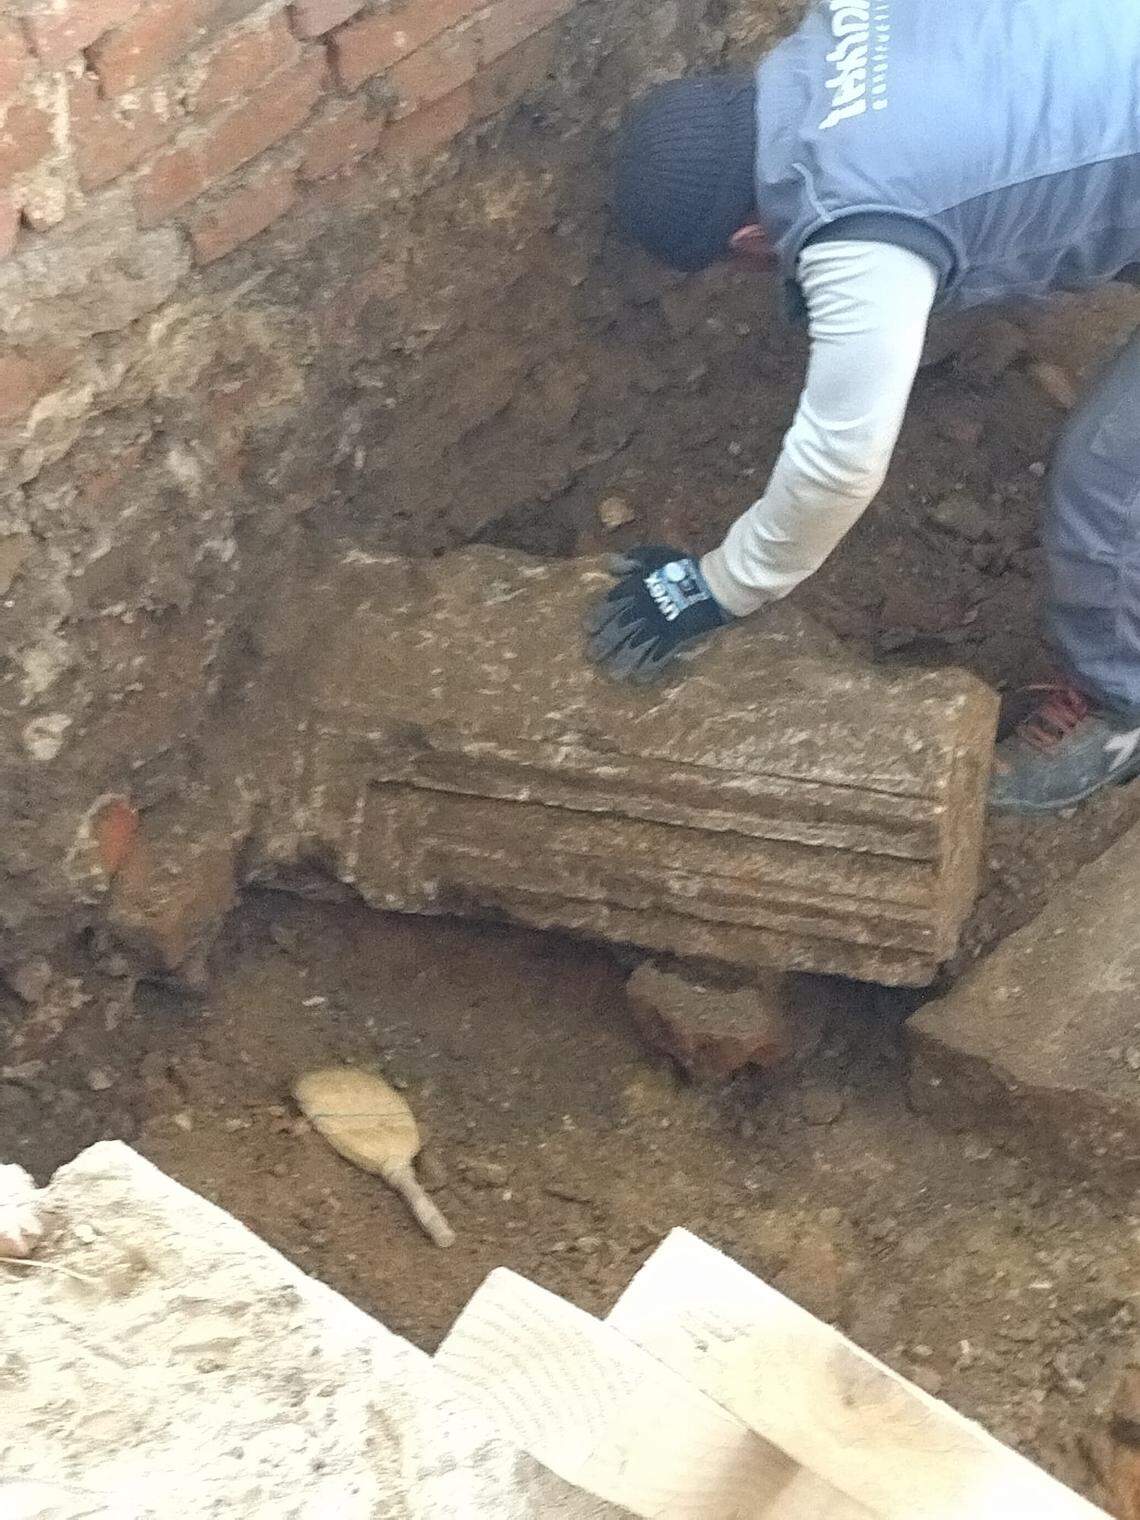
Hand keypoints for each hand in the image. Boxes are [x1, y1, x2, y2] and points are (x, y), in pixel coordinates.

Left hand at [584, 544, 730, 683]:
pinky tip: (641, 679)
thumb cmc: (680, 568)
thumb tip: (608, 564)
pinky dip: (649, 668)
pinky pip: (659, 657)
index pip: (610, 605)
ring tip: (614, 674)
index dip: (598, 618)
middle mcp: (642, 610)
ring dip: (623, 661)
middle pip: (618, 629)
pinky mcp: (674, 639)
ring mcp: (658, 626)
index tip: (589, 629)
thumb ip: (630, 561)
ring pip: (635, 646)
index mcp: (636, 590)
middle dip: (604, 643)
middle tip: (593, 656)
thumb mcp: (653, 555)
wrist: (712, 583)